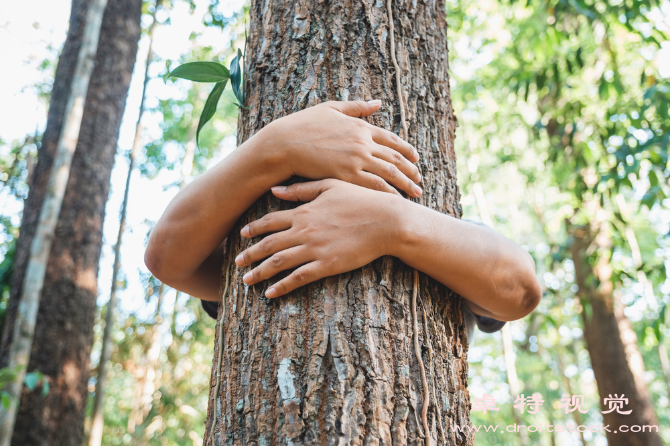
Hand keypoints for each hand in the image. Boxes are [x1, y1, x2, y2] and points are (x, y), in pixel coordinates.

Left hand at [234, 179, 406, 297]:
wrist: (386, 221)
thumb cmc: (362, 200)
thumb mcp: (330, 186)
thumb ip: (301, 189)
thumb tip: (275, 190)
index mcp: (304, 211)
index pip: (270, 221)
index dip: (254, 229)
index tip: (242, 235)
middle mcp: (304, 231)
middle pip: (268, 245)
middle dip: (250, 255)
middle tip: (237, 263)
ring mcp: (314, 249)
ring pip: (278, 263)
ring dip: (259, 272)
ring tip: (247, 280)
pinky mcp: (327, 265)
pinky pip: (298, 278)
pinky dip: (282, 286)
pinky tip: (270, 293)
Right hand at [262, 100, 422, 197]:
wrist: (284, 144)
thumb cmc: (302, 125)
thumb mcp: (331, 108)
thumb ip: (357, 107)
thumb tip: (378, 102)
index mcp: (360, 126)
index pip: (391, 139)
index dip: (406, 149)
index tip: (416, 158)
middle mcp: (362, 143)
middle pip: (395, 158)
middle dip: (410, 170)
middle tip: (420, 179)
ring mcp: (356, 159)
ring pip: (389, 174)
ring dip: (405, 184)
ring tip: (415, 192)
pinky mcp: (346, 175)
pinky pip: (374, 186)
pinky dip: (388, 194)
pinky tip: (396, 200)